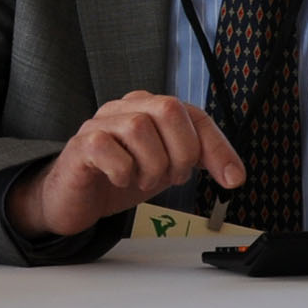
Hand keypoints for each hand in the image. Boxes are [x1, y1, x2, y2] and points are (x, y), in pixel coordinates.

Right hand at [10, 92, 245, 237]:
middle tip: (172, 177)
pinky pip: (107, 148)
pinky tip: (120, 180)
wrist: (74, 199)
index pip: (194, 115)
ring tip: (143, 181)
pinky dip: (122, 171)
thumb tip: (233, 174)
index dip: (217, 147)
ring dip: (151, 166)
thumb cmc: (118, 177)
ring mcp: (100, 124)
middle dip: (181, 152)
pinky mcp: (80, 146)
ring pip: (139, 128)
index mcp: (149, 109)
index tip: (231, 178)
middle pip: (168, 108)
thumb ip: (196, 160)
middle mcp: (125, 109)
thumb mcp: (166, 167)